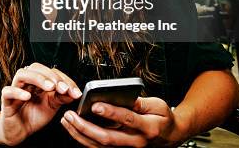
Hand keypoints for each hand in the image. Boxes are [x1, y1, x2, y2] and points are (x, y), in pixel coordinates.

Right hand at [0, 63, 81, 145]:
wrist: (19, 131)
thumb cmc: (33, 116)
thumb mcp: (51, 107)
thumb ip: (61, 97)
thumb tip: (74, 92)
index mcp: (38, 82)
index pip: (51, 71)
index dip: (64, 79)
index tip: (75, 91)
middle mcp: (26, 82)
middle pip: (36, 68)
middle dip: (51, 76)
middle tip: (63, 88)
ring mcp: (15, 89)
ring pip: (22, 74)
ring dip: (37, 78)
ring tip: (50, 87)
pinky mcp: (6, 100)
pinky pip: (8, 91)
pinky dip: (18, 92)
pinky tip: (28, 96)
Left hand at [61, 97, 187, 146]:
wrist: (172, 136)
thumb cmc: (164, 119)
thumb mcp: (158, 105)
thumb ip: (140, 102)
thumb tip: (122, 95)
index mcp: (147, 127)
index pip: (127, 119)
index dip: (110, 112)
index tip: (95, 104)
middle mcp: (136, 142)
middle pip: (108, 138)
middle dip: (86, 127)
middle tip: (71, 115)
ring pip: (100, 146)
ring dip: (80, 134)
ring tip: (67, 121)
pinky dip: (85, 140)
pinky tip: (74, 130)